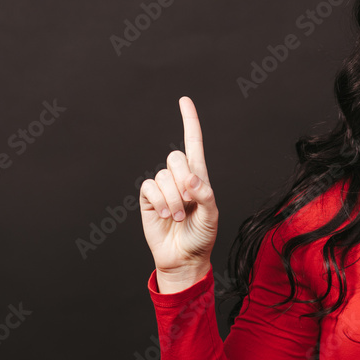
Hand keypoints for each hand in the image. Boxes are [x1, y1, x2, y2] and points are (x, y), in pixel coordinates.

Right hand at [140, 96, 217, 287]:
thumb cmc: (201, 236)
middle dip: (183, 178)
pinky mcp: (148, 199)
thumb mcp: (211, 216)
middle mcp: (179, 178)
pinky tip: (164, 215)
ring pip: (163, 175)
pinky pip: (149, 187)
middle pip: (175, 157)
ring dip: (172, 199)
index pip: (193, 143)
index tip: (184, 101)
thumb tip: (190, 179)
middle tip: (188, 201)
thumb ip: (205, 195)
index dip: (189, 121)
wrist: (184, 258)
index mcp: (199, 177)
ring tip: (178, 216)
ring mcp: (162, 188)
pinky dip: (158, 201)